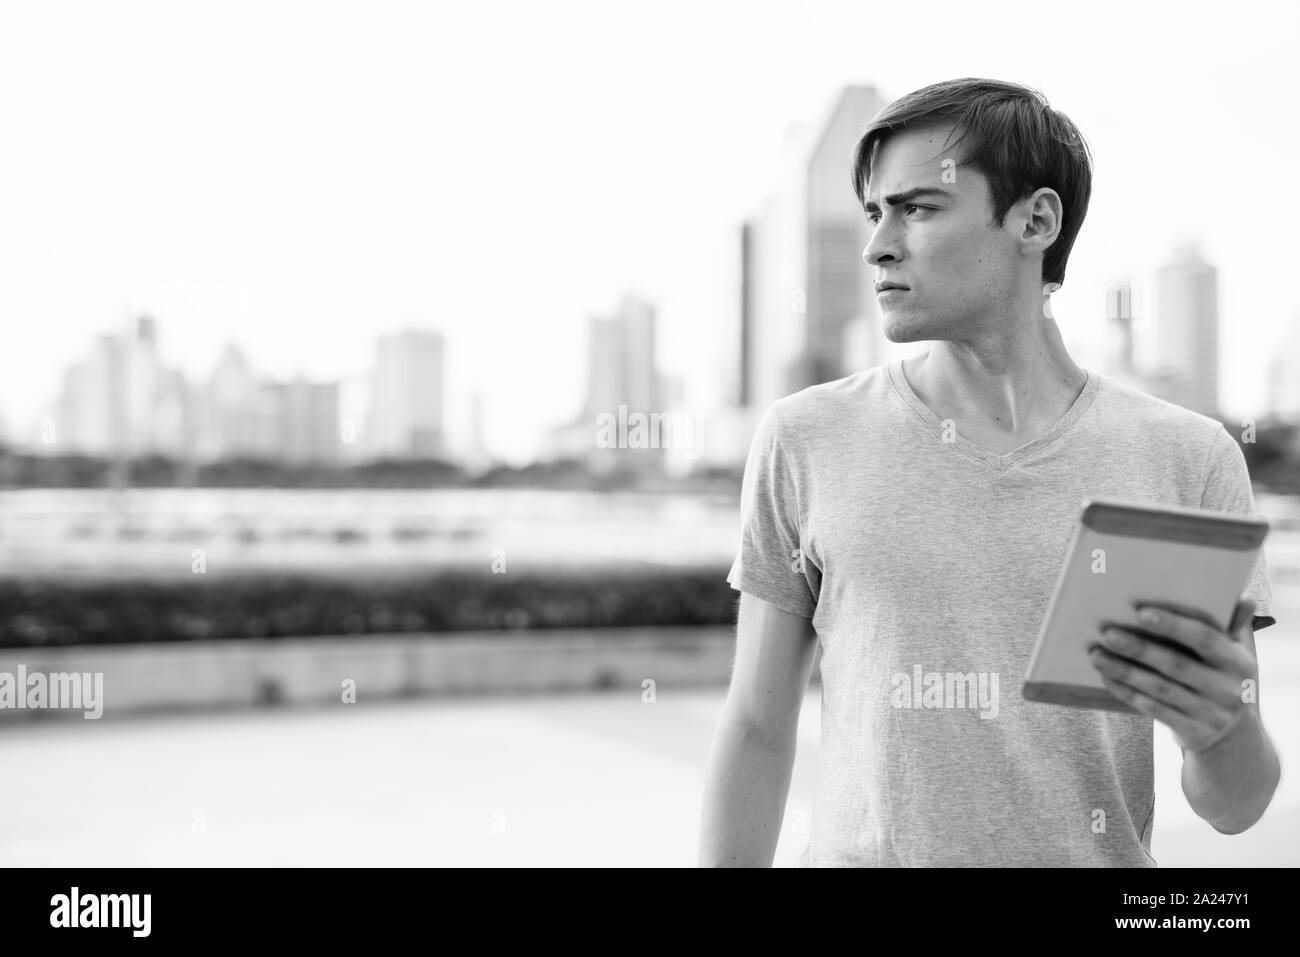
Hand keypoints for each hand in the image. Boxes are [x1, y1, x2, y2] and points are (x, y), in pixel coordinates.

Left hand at [1087, 596, 1258, 753]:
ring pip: (1159, 688)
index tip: (1140, 613)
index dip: (1173, 626)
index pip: (1206, 639)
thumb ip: (1230, 625)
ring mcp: (1210, 714)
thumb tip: (1243, 599)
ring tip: (1096, 654)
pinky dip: (1127, 692)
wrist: (1235, 735)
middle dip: (1139, 648)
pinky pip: (1153, 708)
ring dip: (1124, 670)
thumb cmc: (1223, 677)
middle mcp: (1228, 689)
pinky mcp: (1192, 732)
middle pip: (1176, 665)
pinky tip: (1106, 676)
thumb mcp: (1234, 654)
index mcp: (1239, 662)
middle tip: (1107, 633)